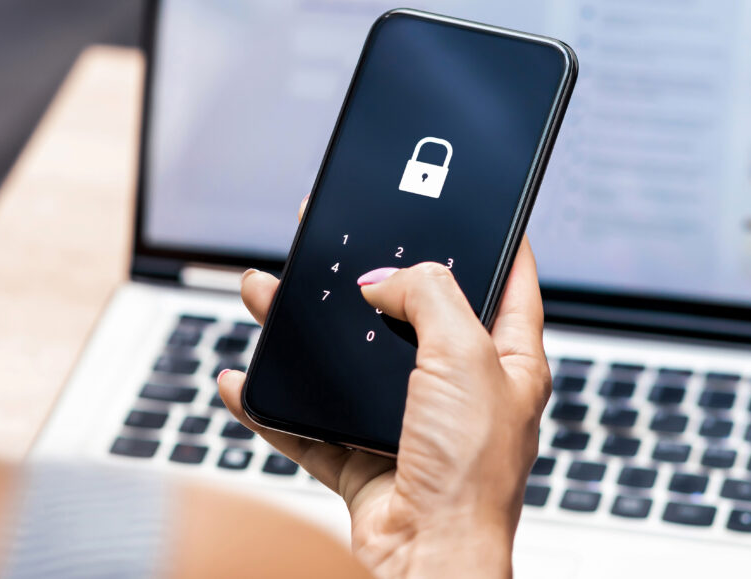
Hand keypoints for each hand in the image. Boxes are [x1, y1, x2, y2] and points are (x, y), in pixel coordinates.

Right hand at [217, 198, 550, 577]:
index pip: (506, 283)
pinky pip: (309, 421)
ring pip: (346, 362)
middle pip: (406, 314)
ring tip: (264, 293)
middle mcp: (458, 390)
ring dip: (302, 330)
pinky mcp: (364, 456)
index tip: (469, 207)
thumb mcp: (464, 357)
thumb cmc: (472, 475)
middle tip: (334, 241)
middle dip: (365, 276)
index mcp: (504, 361)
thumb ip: (428, 297)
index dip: (488, 242)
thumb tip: (383, 279)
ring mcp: (407, 423)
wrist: (429, 560)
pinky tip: (244, 380)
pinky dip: (273, 404)